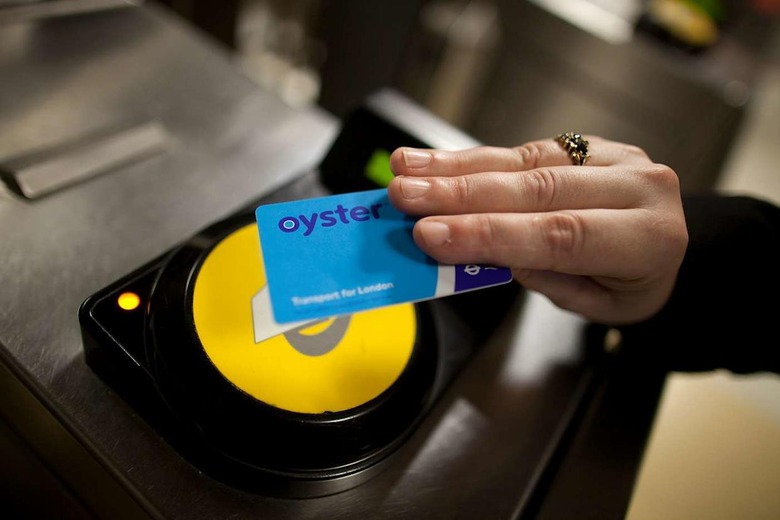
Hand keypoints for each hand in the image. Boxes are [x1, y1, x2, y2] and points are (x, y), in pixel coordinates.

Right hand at [387, 136, 688, 324]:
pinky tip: (435, 161)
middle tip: (405, 197)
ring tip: (406, 170)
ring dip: (458, 167)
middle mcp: (637, 188)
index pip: (558, 235)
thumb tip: (485, 246)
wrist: (670, 247)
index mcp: (648, 238)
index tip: (431, 236)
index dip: (490, 234)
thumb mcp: (598, 305)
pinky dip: (476, 157)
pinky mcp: (588, 144)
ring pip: (525, 161)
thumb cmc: (632, 286)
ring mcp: (614, 157)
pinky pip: (524, 149)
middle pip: (536, 189)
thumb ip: (546, 276)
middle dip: (461, 194)